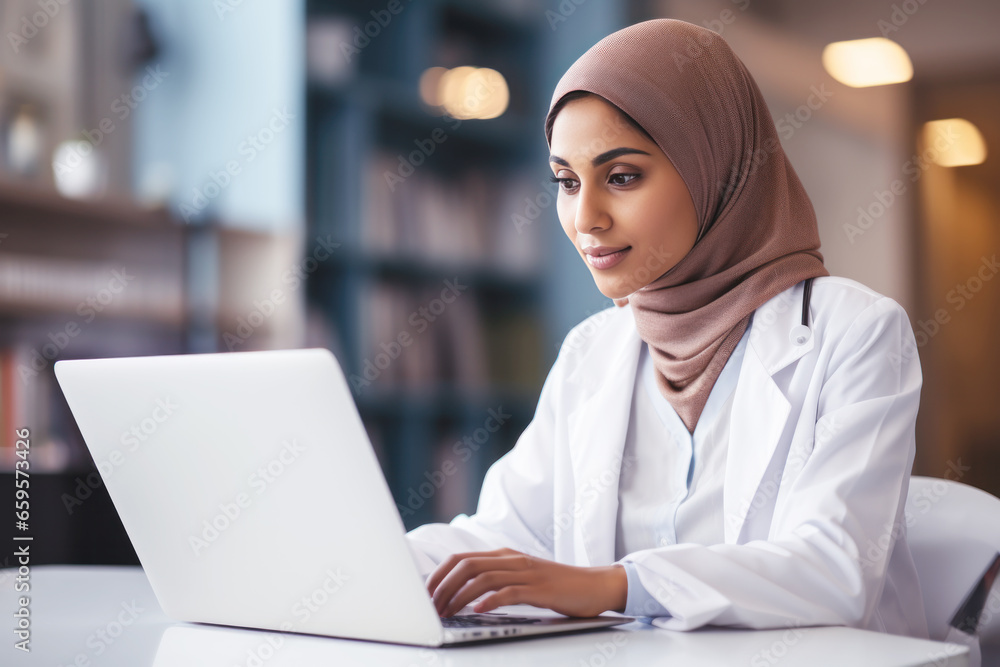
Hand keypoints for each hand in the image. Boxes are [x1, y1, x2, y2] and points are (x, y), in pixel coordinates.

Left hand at [425, 547, 626, 617]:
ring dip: (460, 596)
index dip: (439, 575)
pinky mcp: (540, 588)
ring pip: (483, 578)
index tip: (425, 594)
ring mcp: (526, 572)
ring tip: (447, 612)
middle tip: (431, 607)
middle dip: (443, 586)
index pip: (461, 559)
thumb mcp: (522, 577)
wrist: (594, 585)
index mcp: (504, 555)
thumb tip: (464, 594)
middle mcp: (512, 559)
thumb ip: (497, 580)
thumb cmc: (557, 585)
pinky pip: (510, 592)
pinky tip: (478, 611)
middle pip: (466, 565)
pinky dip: (491, 601)